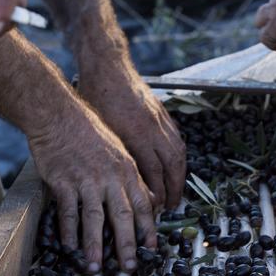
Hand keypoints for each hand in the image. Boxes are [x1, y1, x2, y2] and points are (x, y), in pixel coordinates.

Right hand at [26, 96, 156, 272]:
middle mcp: (109, 177)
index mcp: (126, 171)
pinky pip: (67, 211)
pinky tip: (69, 247)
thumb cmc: (89, 133)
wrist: (58, 116)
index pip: (142, 205)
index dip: (148, 229)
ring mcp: (85, 180)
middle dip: (127, 245)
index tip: (152, 249)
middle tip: (129, 267)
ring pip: (94, 218)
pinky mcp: (63, 182)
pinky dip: (68, 231)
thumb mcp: (120, 152)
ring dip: (95, 246)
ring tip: (96, 267)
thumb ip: (134, 179)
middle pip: (122, 216)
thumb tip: (151, 202)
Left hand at [78, 68, 186, 209]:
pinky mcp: (163, 113)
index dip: (156, 193)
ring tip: (176, 191)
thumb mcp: (100, 129)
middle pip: (171, 166)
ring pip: (178, 154)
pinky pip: (177, 140)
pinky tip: (175, 167)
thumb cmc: (96, 96)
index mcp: (137, 134)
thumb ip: (114, 154)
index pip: (154, 172)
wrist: (108, 66)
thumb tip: (121, 180)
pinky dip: (179, 157)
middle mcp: (153, 129)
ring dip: (179, 176)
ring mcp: (161, 120)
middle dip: (173, 190)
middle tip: (171, 207)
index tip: (154, 209)